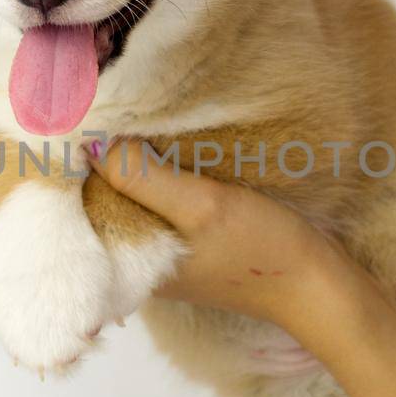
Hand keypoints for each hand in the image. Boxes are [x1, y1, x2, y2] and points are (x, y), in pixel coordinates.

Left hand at [89, 137, 341, 324]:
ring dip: (132, 165)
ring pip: (133, 201)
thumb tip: (93, 143)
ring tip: (126, 121)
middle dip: (103, 163)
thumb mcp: (199, 206)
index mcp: (129, 266)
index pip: (82, 211)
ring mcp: (167, 253)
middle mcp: (140, 263)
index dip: (77, 169)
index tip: (77, 125)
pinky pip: (160, 203)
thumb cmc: (259, 250)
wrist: (318, 284)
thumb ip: (143, 178)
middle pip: (105, 204)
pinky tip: (161, 149)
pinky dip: (158, 177)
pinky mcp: (191, 242)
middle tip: (103, 112)